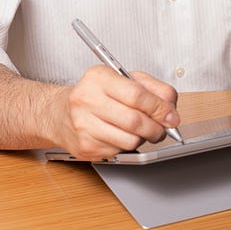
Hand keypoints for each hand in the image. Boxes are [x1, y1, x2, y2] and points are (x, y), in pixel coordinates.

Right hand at [50, 65, 179, 160]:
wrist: (59, 113)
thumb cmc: (95, 94)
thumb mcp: (123, 79)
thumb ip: (152, 88)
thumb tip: (170, 107)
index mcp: (99, 77)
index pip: (137, 95)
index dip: (159, 108)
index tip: (171, 116)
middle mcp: (87, 99)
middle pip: (134, 120)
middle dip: (156, 128)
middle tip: (162, 128)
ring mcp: (83, 125)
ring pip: (129, 140)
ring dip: (143, 138)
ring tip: (140, 131)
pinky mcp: (85, 146)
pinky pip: (119, 151)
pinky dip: (127, 146)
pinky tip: (120, 135)